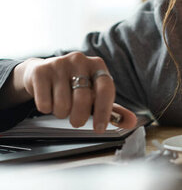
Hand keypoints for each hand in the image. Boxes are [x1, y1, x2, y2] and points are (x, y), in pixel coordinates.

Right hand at [17, 53, 136, 132]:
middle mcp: (80, 60)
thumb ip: (113, 110)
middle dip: (79, 117)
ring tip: (62, 105)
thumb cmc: (73, 86)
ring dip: (61, 113)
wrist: (42, 73)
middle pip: (83, 98)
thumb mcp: (94, 95)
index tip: (99, 129)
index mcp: (97, 65)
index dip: (104, 111)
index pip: (105, 88)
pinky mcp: (41, 70)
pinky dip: (47, 108)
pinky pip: (45, 103)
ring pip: (63, 104)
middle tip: (77, 121)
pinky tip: (48, 100)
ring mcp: (59, 63)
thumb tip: (132, 122)